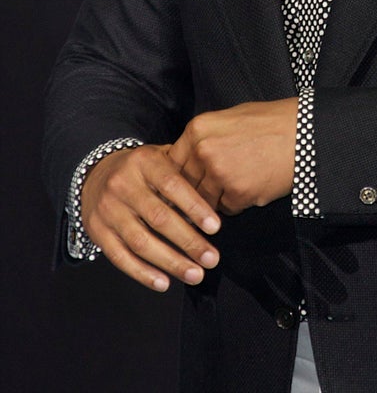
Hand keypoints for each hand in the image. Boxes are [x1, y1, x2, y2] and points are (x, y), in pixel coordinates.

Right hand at [81, 144, 221, 292]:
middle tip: (211, 259)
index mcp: (144, 161)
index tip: (215, 227)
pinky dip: (143, 273)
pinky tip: (164, 282)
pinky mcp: (97, 231)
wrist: (96, 174)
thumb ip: (184, 173)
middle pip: (158, 218)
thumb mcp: (161, 158)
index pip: (172, 185)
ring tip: (195, 274)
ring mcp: (108, 210)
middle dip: (188, 241)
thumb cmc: (142, 170)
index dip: (194, 207)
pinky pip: (120, 257)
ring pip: (141, 242)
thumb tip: (216, 199)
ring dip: (170, 262)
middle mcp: (123, 184)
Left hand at [168, 98, 298, 213]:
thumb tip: (187, 159)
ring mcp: (219, 174)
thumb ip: (204, 138)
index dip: (176, 177)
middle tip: (206, 192)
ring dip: (215, 199)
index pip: (171, 163)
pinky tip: (252, 186)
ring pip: (204, 201)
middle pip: (185, 185)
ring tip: (236, 184)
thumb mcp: (230, 118)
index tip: (180, 186)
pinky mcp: (238, 194)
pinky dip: (237, 203)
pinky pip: (227, 208)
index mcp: (198, 129)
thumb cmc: (270, 122)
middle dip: (194, 191)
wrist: (303, 132)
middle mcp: (203, 151)